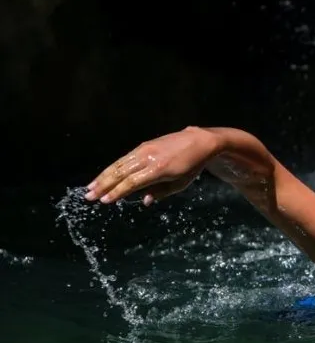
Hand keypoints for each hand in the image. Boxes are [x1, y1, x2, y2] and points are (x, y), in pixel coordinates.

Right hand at [84, 126, 218, 204]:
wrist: (198, 141)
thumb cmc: (191, 166)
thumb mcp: (180, 183)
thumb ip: (161, 192)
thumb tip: (144, 200)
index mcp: (158, 169)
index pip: (132, 183)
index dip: (117, 192)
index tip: (104, 201)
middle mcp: (148, 158)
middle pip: (121, 173)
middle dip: (103, 185)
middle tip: (89, 196)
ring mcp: (144, 150)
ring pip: (119, 164)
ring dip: (103, 176)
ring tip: (90, 187)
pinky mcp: (143, 145)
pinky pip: (124, 158)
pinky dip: (112, 167)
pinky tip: (104, 176)